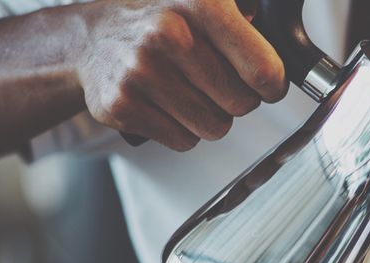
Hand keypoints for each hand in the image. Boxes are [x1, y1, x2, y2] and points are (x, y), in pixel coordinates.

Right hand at [72, 0, 286, 150]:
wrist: (89, 38)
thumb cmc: (159, 24)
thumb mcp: (202, 6)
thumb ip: (247, 31)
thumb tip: (280, 75)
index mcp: (199, 3)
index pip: (263, 70)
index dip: (271, 84)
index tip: (263, 82)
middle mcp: (168, 34)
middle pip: (241, 104)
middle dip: (236, 99)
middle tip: (214, 83)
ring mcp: (141, 71)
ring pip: (215, 128)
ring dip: (208, 117)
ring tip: (186, 90)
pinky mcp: (122, 105)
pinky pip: (183, 141)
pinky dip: (180, 129)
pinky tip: (163, 103)